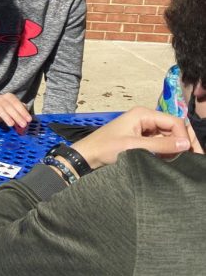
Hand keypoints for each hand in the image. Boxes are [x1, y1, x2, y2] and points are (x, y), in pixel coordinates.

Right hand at [0, 93, 32, 127]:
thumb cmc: (8, 108)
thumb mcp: (16, 107)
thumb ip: (22, 110)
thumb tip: (27, 116)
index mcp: (9, 96)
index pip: (16, 103)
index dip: (23, 111)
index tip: (28, 120)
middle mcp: (0, 98)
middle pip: (8, 106)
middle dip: (16, 116)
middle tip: (23, 125)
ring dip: (6, 117)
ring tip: (12, 124)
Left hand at [72, 106, 199, 170]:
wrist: (86, 157)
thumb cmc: (105, 148)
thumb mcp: (134, 147)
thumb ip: (160, 145)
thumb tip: (185, 144)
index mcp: (143, 114)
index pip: (174, 122)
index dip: (184, 137)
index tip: (189, 153)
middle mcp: (145, 118)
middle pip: (174, 128)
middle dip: (181, 142)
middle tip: (188, 159)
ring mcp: (143, 128)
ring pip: (168, 137)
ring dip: (173, 148)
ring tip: (175, 161)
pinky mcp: (141, 139)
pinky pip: (159, 143)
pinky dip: (165, 151)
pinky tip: (165, 160)